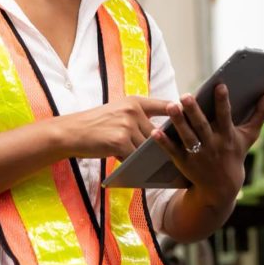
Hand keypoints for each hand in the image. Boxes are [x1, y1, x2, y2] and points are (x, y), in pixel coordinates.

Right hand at [53, 97, 170, 159]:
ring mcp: (127, 126)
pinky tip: (128, 163)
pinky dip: (133, 162)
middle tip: (166, 152)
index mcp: (135, 101)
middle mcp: (133, 111)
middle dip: (158, 145)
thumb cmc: (96, 124)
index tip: (191, 119)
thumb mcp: (118, 111)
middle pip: (157, 133)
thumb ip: (138, 117)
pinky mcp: (120, 141)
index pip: (165, 105)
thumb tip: (160, 131)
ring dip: (144, 155)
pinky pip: (135, 156)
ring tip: (142, 158)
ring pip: (146, 147)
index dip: (179, 112)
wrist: (72, 131)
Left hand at [152, 84, 263, 208]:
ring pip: (187, 136)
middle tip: (185, 95)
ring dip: (178, 122)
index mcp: (228, 136)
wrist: (222, 188)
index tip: (220, 85)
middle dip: (194, 111)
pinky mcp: (184, 162)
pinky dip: (164, 142)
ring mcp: (198, 155)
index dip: (223, 101)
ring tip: (170, 106)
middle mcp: (213, 145)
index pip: (226, 116)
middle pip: (202, 126)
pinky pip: (173, 151)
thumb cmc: (235, 155)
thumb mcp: (249, 135)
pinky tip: (155, 131)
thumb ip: (260, 112)